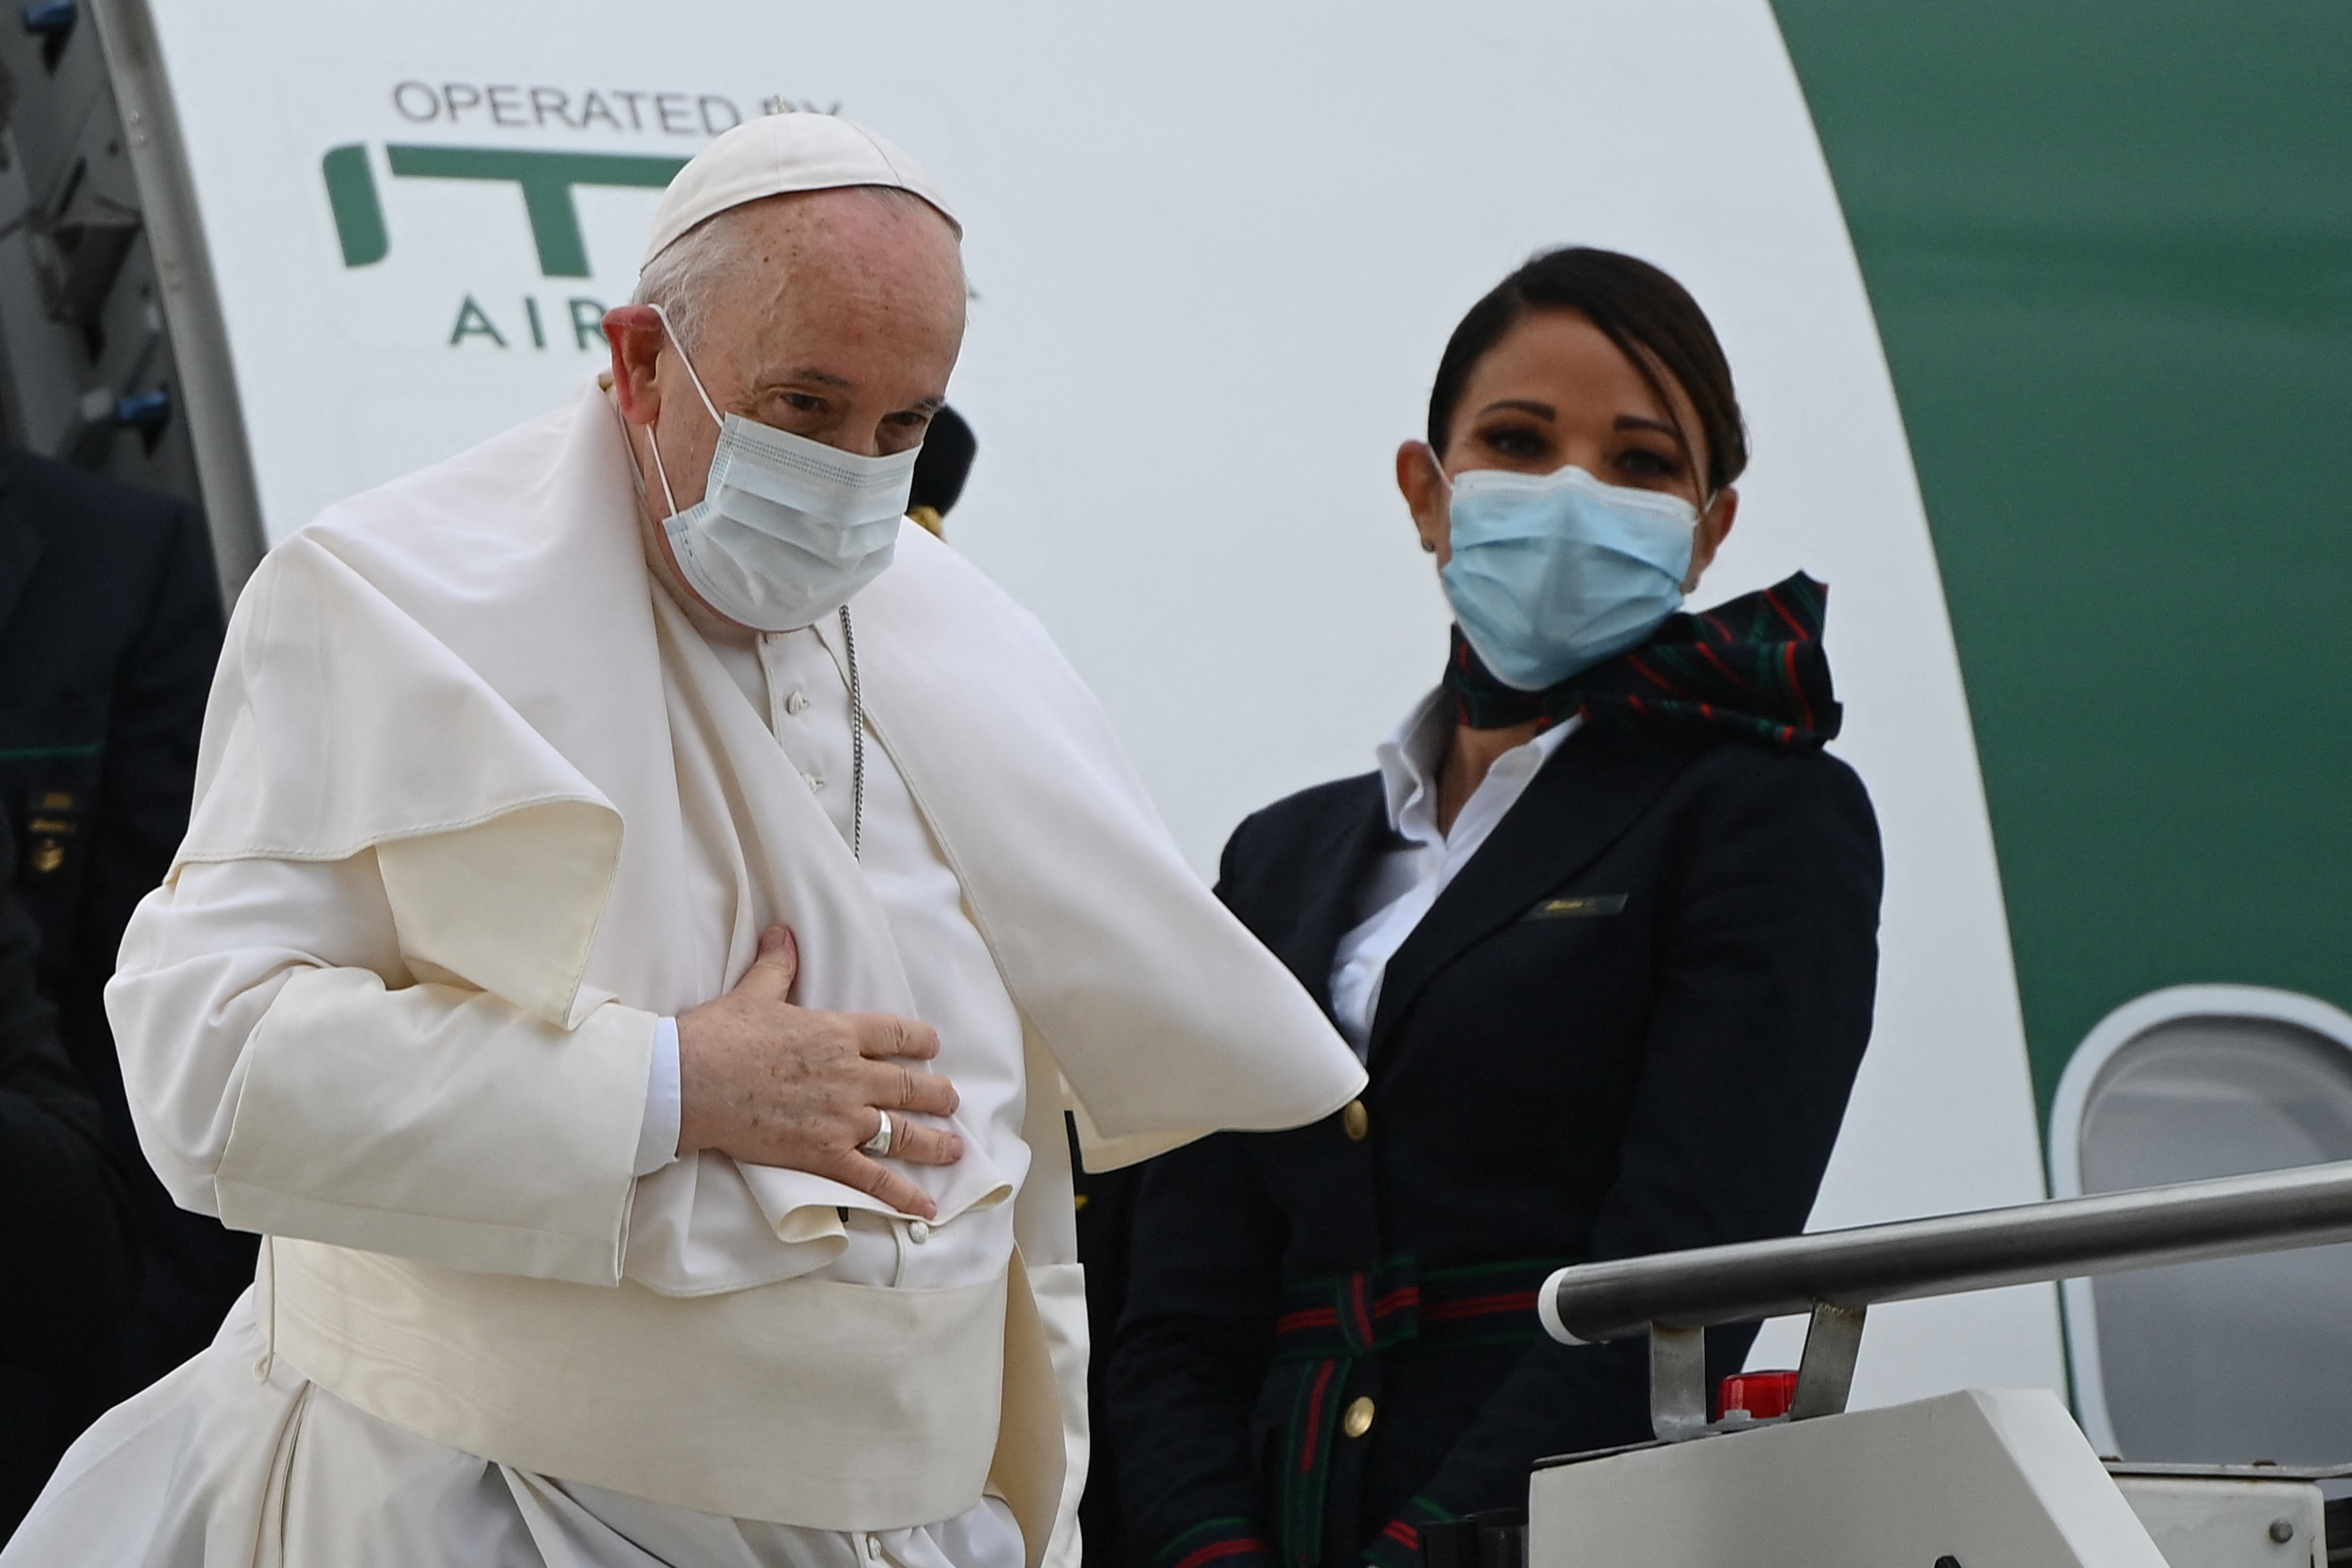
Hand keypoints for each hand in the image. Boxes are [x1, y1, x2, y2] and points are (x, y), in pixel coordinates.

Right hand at [675, 924, 962, 1218]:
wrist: (688, 1083)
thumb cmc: (719, 1037)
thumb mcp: (753, 993)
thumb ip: (777, 966)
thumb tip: (783, 934)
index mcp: (838, 1033)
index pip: (897, 1035)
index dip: (921, 1041)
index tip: (932, 1047)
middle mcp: (850, 1076)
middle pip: (910, 1086)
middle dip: (937, 1095)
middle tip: (952, 1101)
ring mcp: (841, 1119)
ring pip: (902, 1132)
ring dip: (933, 1143)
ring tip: (953, 1150)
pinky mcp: (823, 1155)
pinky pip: (874, 1178)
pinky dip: (904, 1195)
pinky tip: (927, 1208)